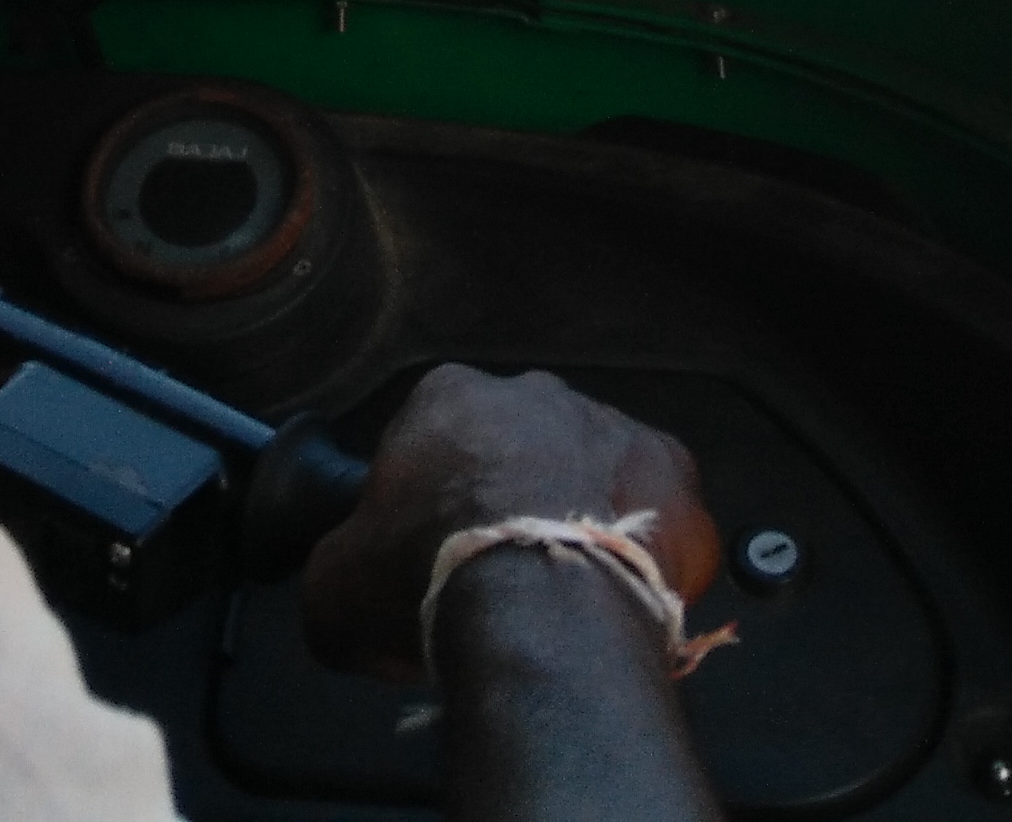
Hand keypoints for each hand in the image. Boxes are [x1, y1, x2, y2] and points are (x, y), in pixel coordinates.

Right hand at [297, 364, 718, 684]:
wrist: (541, 616)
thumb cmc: (431, 579)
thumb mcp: (334, 589)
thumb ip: (337, 568)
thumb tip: (345, 585)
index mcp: (449, 397)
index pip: (432, 431)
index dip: (430, 493)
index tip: (430, 544)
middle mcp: (537, 395)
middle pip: (520, 443)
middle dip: (513, 494)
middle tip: (499, 567)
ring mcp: (616, 427)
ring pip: (593, 470)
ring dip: (581, 516)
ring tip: (564, 588)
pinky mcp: (677, 475)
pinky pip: (657, 512)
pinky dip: (644, 549)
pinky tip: (618, 596)